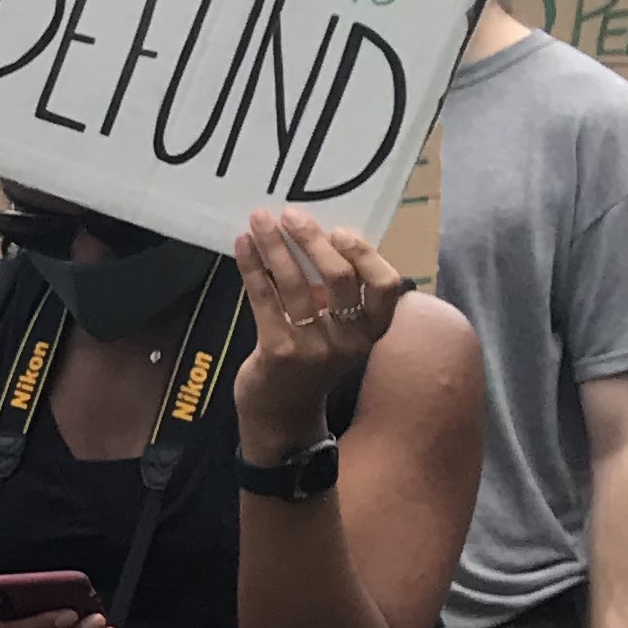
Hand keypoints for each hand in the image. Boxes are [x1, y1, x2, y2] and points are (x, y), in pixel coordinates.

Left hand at [232, 207, 404, 397]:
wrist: (281, 413)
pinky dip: (252, 268)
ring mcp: (313, 348)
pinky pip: (264, 299)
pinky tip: (242, 245)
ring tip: (259, 219)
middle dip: (312, 240)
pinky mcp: (278, 352)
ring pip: (296, 285)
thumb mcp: (340, 331)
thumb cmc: (311, 360)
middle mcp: (349, 340)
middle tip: (291, 214)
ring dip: (275, 246)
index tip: (339, 230)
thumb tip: (316, 237)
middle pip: (339, 277)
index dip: (364, 253)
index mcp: (372, 330)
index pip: (385, 284)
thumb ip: (339, 295)